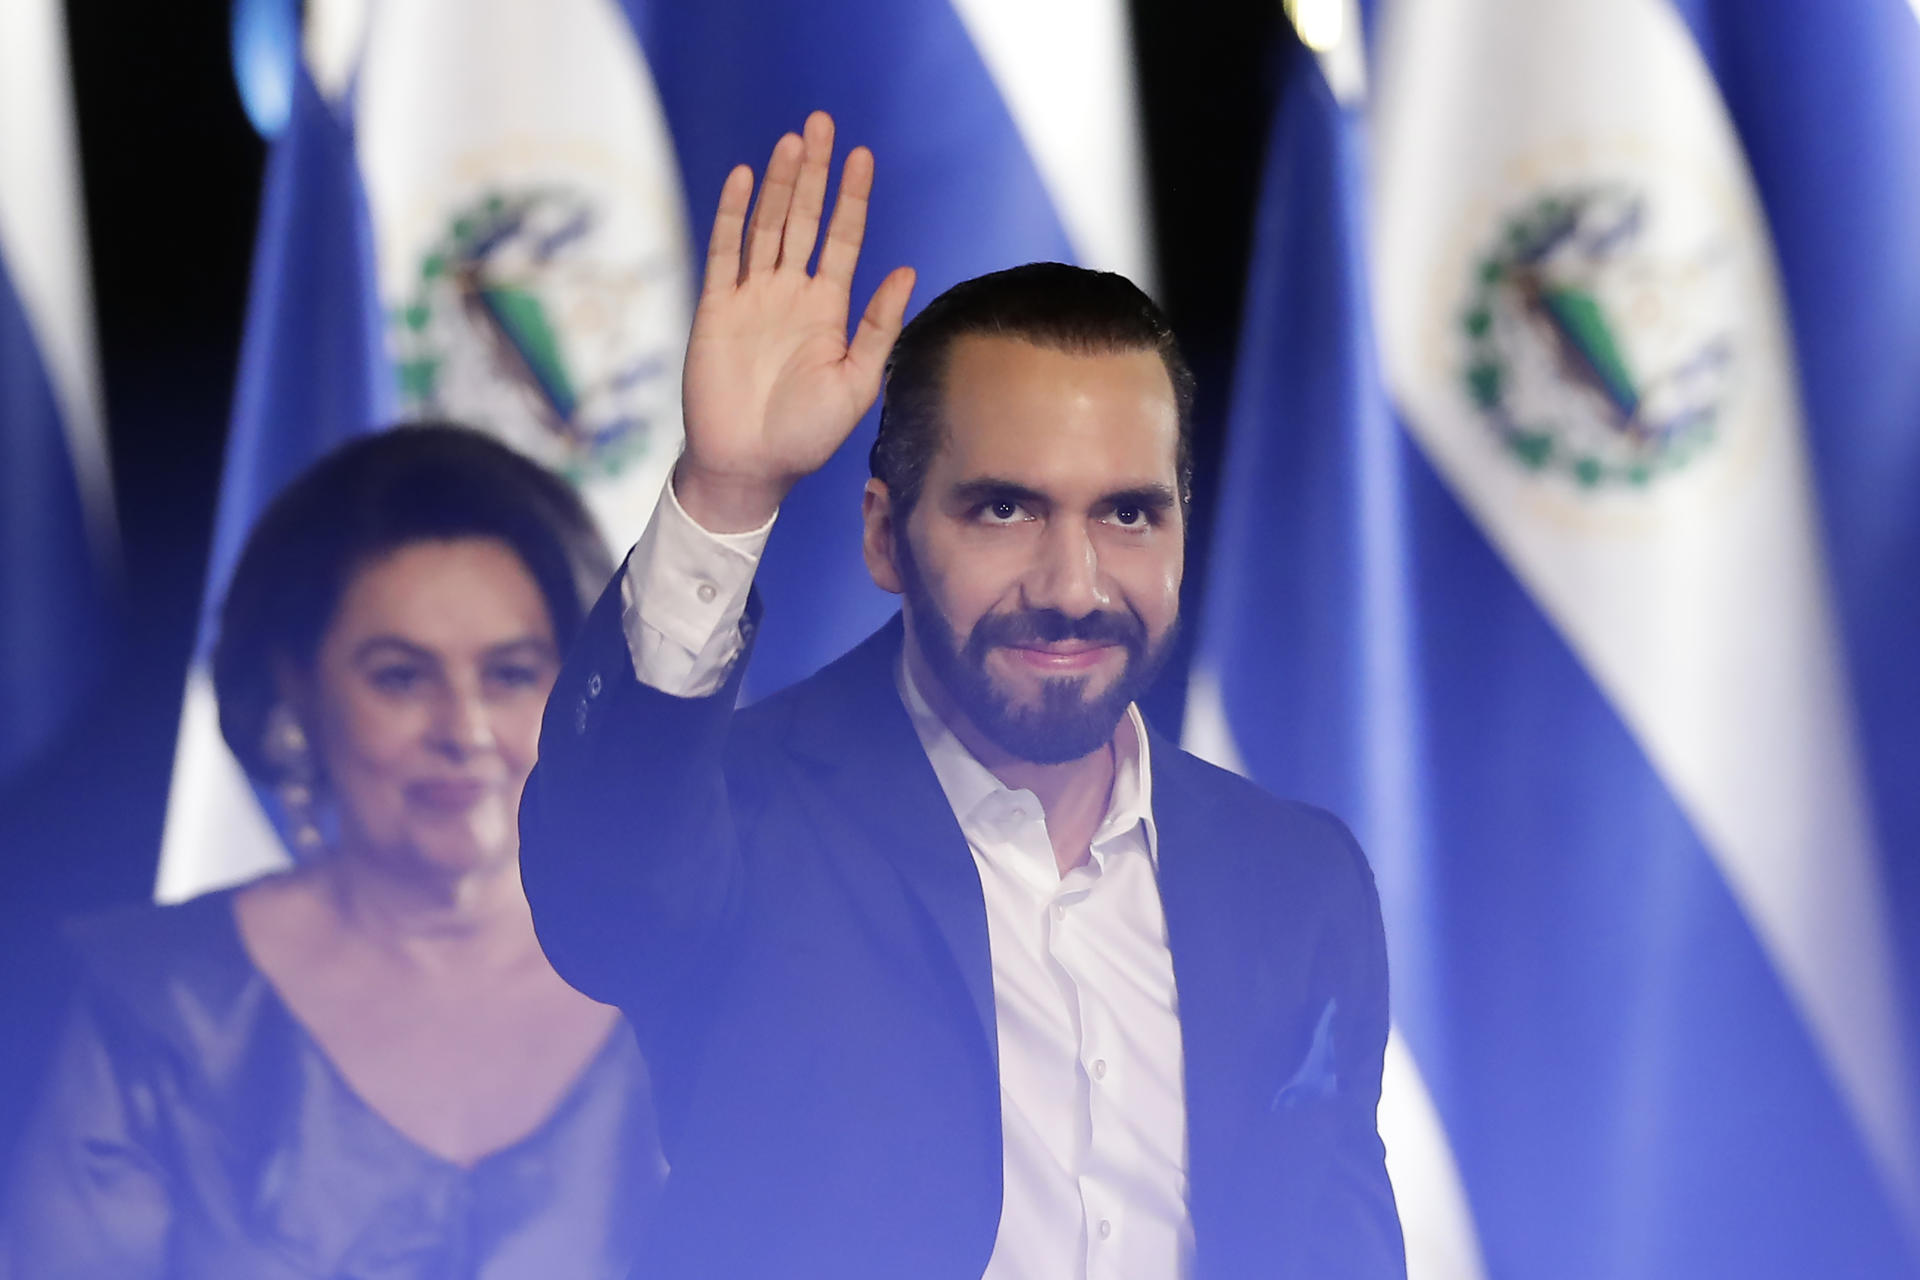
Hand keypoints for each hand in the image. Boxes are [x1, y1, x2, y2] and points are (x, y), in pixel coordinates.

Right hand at [677, 112, 915, 531]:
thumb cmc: (806, 435)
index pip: (843, 238)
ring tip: (791, 140)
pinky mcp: (716, 308)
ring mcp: (751, 297)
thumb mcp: (857, 382)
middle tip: (821, 123)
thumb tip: (907, 270)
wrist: (749, 466)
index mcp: (827, 309)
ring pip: (765, 225)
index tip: (862, 156)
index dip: (852, 198)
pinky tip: (742, 177)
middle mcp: (790, 294)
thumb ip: (880, 326)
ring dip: (777, 183)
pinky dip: (731, 214)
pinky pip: (723, 252)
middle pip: (803, 218)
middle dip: (813, 172)